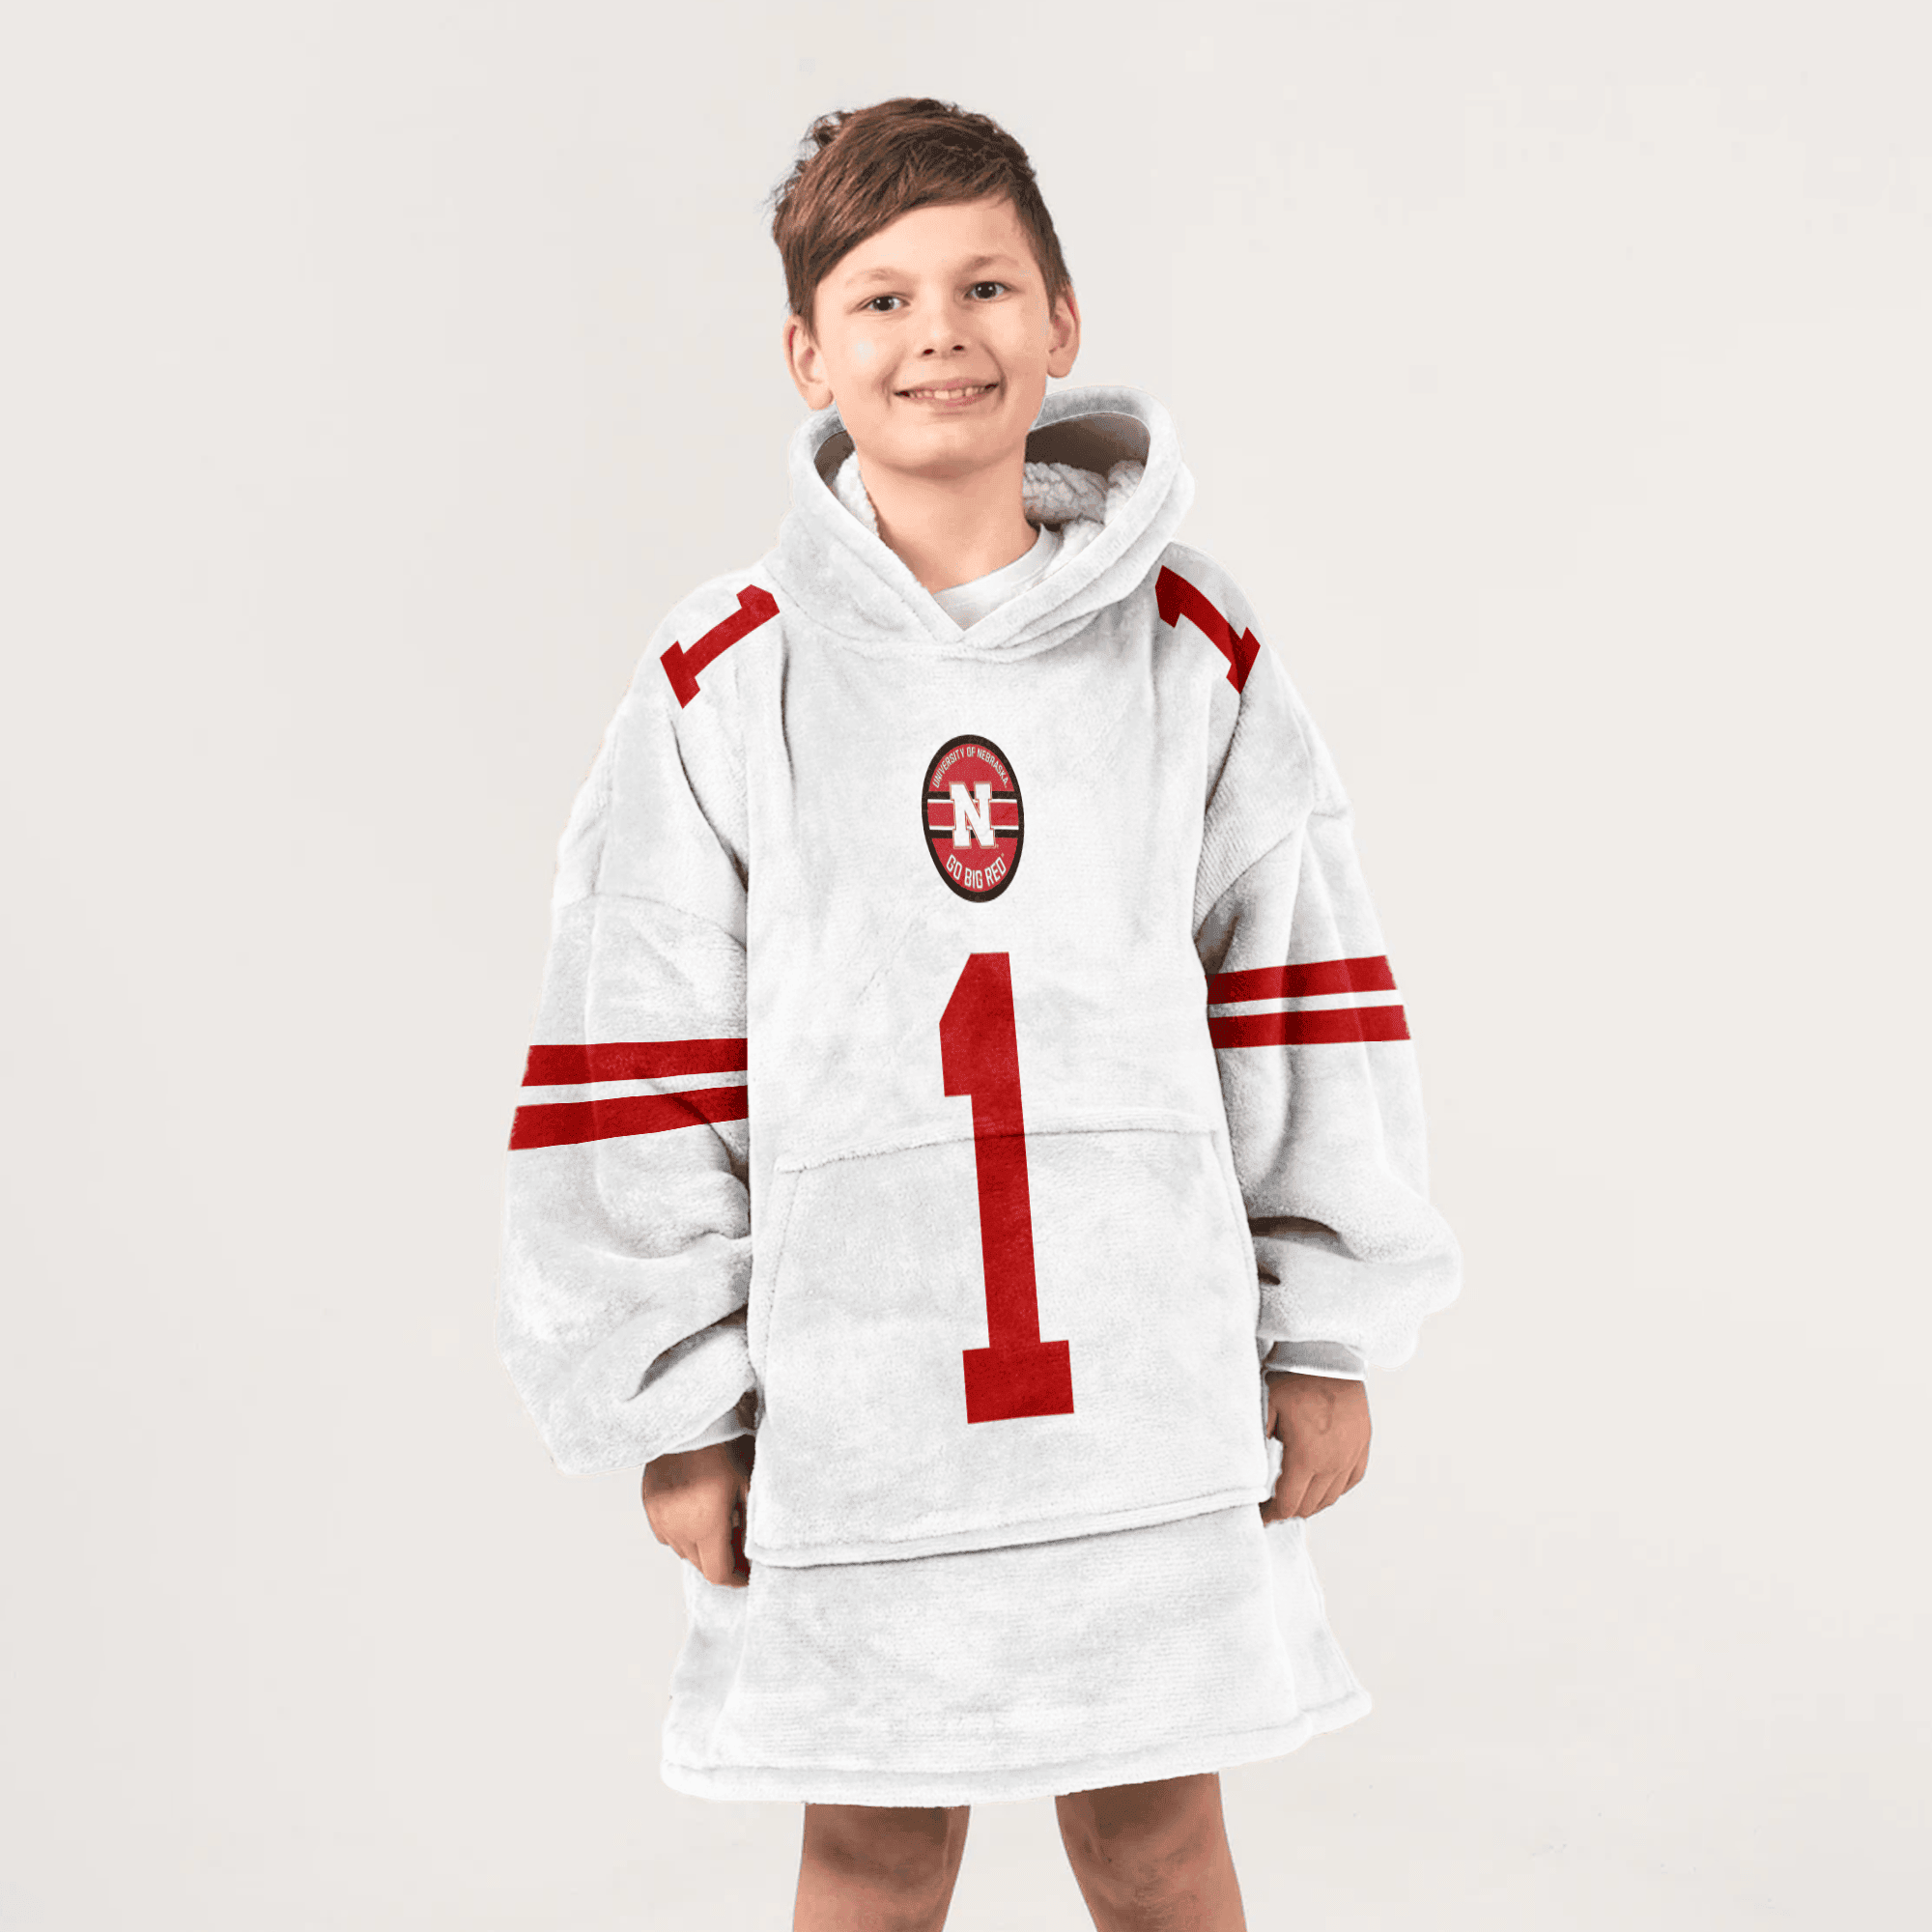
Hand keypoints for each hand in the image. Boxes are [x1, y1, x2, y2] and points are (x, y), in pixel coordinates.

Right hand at [641, 1434, 753, 1586]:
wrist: (691, 1419)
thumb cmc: (724, 1445)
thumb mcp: (748, 1485)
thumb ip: (752, 1524)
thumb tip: (755, 1550)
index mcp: (705, 1526)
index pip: (718, 1573)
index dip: (737, 1578)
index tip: (748, 1573)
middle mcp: (678, 1528)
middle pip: (700, 1565)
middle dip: (721, 1560)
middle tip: (739, 1545)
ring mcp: (660, 1517)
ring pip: (682, 1550)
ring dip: (700, 1546)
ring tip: (718, 1523)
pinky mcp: (649, 1504)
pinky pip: (666, 1532)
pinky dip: (681, 1531)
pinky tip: (695, 1512)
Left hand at [1259, 1371, 1369, 1522]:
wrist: (1328, 1356)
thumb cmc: (1293, 1379)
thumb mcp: (1265, 1409)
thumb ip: (1257, 1444)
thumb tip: (1249, 1473)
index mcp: (1306, 1457)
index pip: (1289, 1504)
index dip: (1272, 1515)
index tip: (1261, 1515)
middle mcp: (1333, 1463)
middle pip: (1310, 1506)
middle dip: (1289, 1510)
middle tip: (1274, 1505)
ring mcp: (1351, 1455)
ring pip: (1331, 1497)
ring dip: (1311, 1502)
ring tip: (1294, 1496)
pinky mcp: (1362, 1445)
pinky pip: (1351, 1480)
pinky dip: (1335, 1488)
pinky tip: (1321, 1484)